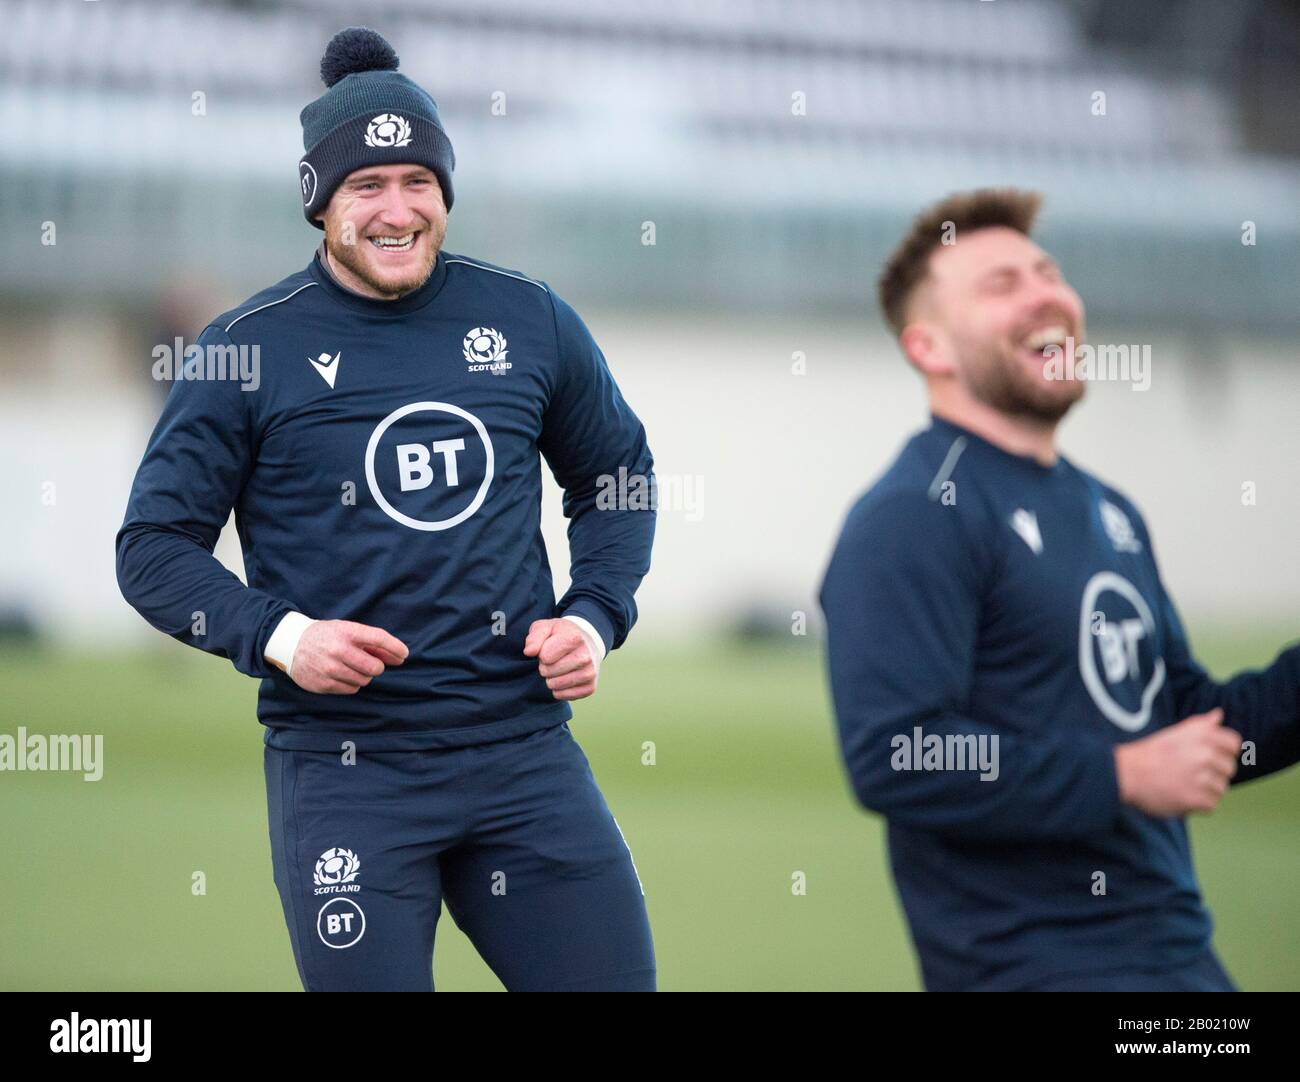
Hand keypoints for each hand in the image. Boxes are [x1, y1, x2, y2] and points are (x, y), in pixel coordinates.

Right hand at [288, 619, 407, 694]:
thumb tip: (399, 656)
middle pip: (375, 667)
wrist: (291, 644)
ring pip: (364, 680)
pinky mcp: (323, 684)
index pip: (379, 638)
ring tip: (351, 667)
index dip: (395, 647)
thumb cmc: (326, 636)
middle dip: (377, 666)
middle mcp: (338, 650)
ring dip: (363, 675)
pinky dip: (352, 683)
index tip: (404, 654)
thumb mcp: (347, 630)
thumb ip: (371, 643)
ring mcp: (330, 668)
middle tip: (368, 662)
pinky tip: (342, 674)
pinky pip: (351, 689)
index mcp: (347, 632)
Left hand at [524, 618, 597, 701]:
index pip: (545, 657)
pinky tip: (564, 678)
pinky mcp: (590, 687)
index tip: (548, 648)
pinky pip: (563, 696)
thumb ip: (534, 637)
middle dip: (545, 667)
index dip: (541, 654)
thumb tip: (529, 652)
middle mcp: (586, 656)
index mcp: (575, 638)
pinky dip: (558, 690)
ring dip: (551, 679)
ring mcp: (590, 673)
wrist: (585, 642)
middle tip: (553, 660)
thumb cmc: (560, 635)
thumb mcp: (545, 628)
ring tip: (558, 668)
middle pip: (549, 672)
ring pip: (556, 685)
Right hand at [1114, 708, 1242, 816]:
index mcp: (1202, 735)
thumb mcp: (1174, 732)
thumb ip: (1200, 725)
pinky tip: (1180, 795)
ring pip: (1221, 788)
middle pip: (1229, 768)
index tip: (1206, 757)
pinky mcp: (1197, 799)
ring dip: (1205, 790)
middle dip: (1213, 773)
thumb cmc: (1150, 753)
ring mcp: (1202, 777)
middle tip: (1187, 773)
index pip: (1234, 744)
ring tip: (1182, 784)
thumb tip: (1218, 715)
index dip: (1222, 752)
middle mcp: (1206, 754)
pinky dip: (1197, 804)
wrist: (1125, 773)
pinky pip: (1211, 804)